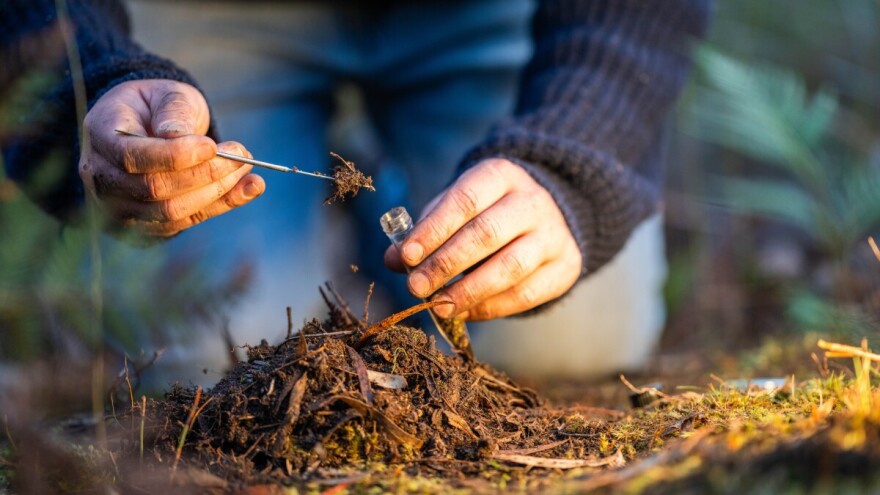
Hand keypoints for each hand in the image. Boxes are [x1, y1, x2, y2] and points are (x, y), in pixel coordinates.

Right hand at [78, 79, 264, 237]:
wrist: (149, 126)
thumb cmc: (158, 106)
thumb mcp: (167, 94)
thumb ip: (174, 112)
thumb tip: (181, 138)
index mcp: (100, 133)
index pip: (132, 156)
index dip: (174, 156)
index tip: (212, 146)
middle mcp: (100, 175)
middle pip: (153, 189)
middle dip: (204, 174)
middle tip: (243, 155)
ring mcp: (118, 205)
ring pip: (170, 212)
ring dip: (216, 193)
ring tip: (248, 171)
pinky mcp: (143, 224)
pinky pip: (183, 224)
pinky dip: (220, 207)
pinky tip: (249, 189)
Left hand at [384, 158, 581, 319]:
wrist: (548, 216)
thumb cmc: (487, 212)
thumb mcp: (455, 208)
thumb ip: (425, 230)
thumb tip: (393, 260)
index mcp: (501, 175)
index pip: (465, 200)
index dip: (434, 229)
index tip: (407, 255)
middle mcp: (533, 201)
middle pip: (486, 233)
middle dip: (446, 264)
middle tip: (416, 287)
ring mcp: (554, 234)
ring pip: (510, 267)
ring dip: (468, 291)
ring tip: (438, 306)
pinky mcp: (566, 265)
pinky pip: (526, 294)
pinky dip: (490, 307)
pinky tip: (465, 312)